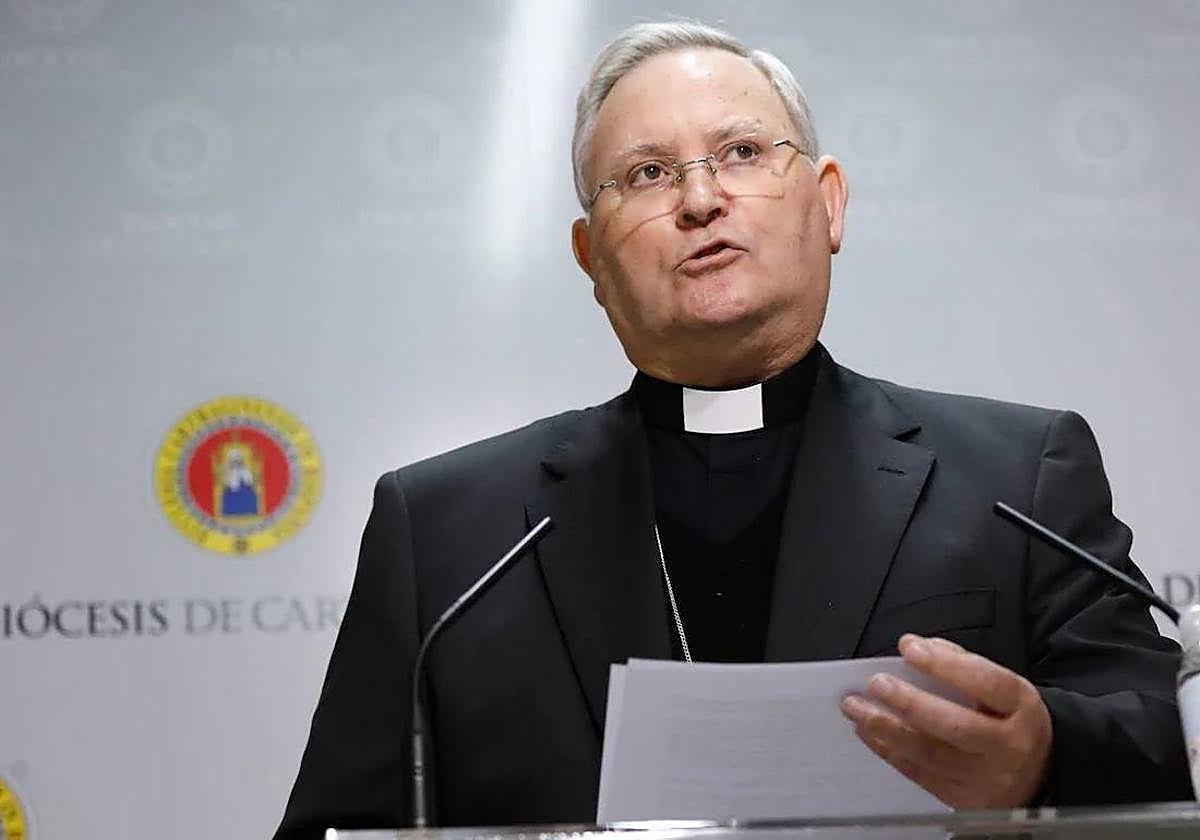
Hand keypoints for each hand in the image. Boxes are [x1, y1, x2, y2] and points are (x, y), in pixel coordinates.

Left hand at [840, 634, 1052, 808]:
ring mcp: (986, 778)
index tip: (909, 648)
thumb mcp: (1002, 687)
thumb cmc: (1009, 719)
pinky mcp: (964, 799)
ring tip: (856, 708)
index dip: (946, 665)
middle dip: (910, 703)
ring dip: (886, 728)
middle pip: (956, 726)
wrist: (1040, 772)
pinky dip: (889, 751)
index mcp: (1021, 707)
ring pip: (931, 754)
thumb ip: (962, 663)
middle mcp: (1007, 746)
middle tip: (876, 684)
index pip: (986, 683)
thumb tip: (917, 647)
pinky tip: (868, 732)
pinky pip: (920, 774)